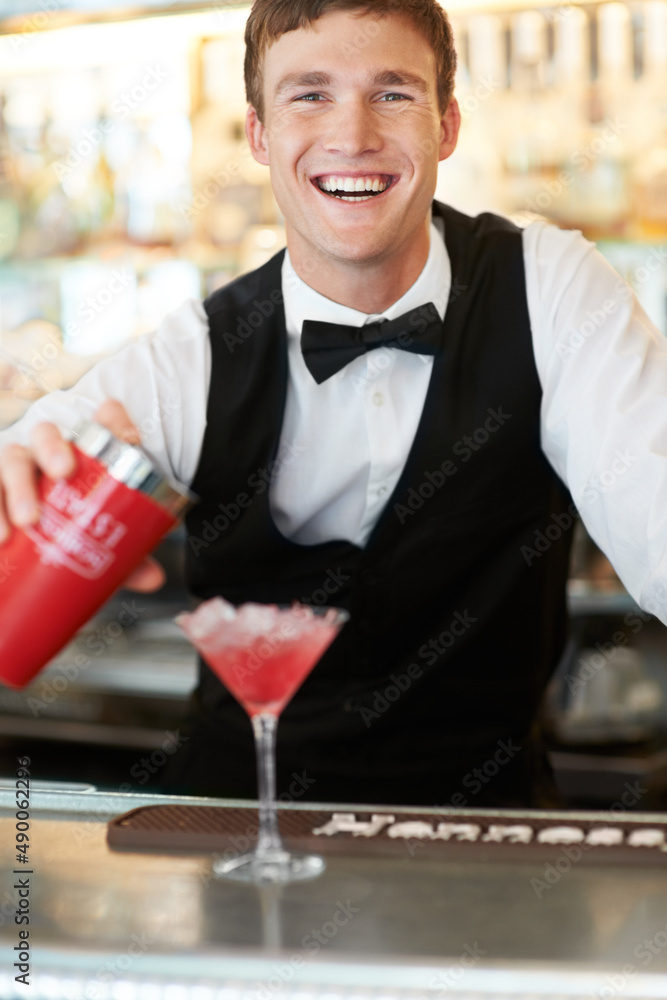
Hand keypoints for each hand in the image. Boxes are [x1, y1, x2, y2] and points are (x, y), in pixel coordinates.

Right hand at [0, 399, 165, 591]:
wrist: (39, 551)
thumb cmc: (79, 535)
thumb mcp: (105, 546)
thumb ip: (129, 559)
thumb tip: (152, 579)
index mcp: (85, 456)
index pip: (103, 421)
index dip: (115, 422)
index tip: (127, 439)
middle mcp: (48, 455)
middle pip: (47, 433)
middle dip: (53, 447)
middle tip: (62, 472)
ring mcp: (19, 470)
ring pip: (12, 458)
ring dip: (19, 487)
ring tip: (27, 520)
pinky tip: (3, 537)